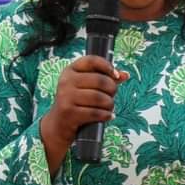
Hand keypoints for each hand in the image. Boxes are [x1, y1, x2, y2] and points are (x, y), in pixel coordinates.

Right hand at [39, 56, 128, 176]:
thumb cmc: (77, 102)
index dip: (107, 66)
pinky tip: (108, 116)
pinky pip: (95, 112)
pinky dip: (105, 115)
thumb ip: (105, 79)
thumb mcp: (86, 87)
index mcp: (70, 70)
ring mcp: (66, 97)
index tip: (116, 76)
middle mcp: (66, 81)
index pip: (91, 60)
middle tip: (112, 95)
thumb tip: (125, 75)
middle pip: (100, 80)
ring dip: (109, 104)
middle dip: (111, 89)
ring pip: (99, 98)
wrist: (59, 124)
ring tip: (109, 107)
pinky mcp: (69, 112)